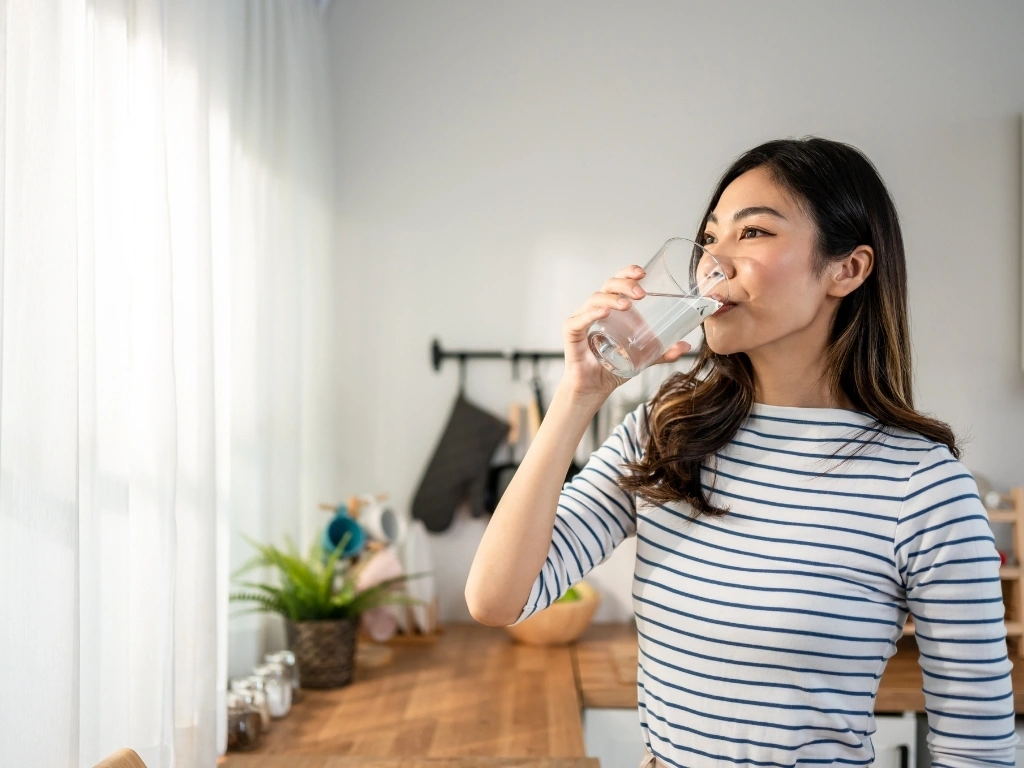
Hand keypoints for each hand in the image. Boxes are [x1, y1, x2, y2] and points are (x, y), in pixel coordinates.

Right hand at [560, 264, 692, 399]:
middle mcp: (596, 309)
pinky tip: (604, 313)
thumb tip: (686, 346)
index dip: (628, 273)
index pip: (618, 282)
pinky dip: (591, 314)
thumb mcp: (643, 357)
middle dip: (624, 284)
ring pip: (594, 299)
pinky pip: (579, 320)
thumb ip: (662, 352)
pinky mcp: (571, 333)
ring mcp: (582, 319)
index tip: (643, 273)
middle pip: (607, 286)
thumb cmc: (613, 367)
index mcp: (613, 309)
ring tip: (627, 305)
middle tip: (641, 293)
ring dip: (612, 298)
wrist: (595, 388)